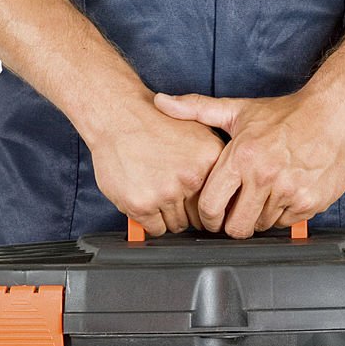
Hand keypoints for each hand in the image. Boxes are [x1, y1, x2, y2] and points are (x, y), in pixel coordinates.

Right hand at [87, 94, 224, 235]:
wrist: (117, 116)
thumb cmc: (153, 121)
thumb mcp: (197, 128)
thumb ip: (215, 159)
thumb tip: (227, 190)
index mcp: (210, 159)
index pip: (220, 200)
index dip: (208, 203)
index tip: (200, 202)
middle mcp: (191, 177)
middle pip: (199, 217)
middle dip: (188, 211)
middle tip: (174, 197)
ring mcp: (165, 193)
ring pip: (177, 225)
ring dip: (168, 216)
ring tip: (157, 194)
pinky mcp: (141, 205)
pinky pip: (155, 229)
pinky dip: (150, 221)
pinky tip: (146, 202)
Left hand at [153, 86, 344, 237]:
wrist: (334, 114)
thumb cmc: (285, 114)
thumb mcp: (238, 110)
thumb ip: (196, 109)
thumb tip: (160, 101)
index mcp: (241, 157)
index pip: (210, 205)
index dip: (207, 217)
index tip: (211, 215)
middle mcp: (264, 176)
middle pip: (235, 227)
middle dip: (232, 225)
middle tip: (236, 213)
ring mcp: (289, 191)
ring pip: (262, 226)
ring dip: (259, 217)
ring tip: (264, 196)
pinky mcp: (310, 202)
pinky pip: (287, 224)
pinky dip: (283, 215)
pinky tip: (284, 194)